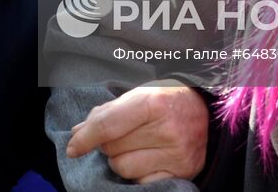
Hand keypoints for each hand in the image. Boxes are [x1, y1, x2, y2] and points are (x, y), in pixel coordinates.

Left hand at [66, 86, 208, 182]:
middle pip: (112, 149)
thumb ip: (106, 113)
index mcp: (153, 103)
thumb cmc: (165, 99)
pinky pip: (142, 182)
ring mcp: (177, 154)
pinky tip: (148, 159)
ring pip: (124, 168)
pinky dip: (138, 174)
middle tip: (123, 135)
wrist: (205, 110)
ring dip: (121, 160)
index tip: (72, 148)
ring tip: (136, 147)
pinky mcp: (183, 172)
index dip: (85, 138)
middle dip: (108, 144)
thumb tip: (76, 134)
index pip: (107, 126)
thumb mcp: (137, 95)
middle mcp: (167, 129)